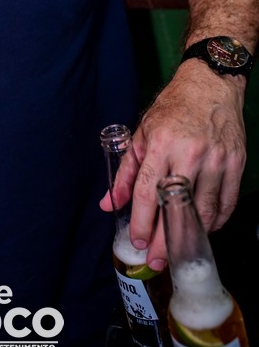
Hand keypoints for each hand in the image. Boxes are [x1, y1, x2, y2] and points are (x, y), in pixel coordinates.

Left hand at [99, 58, 245, 267]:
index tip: (138, 242)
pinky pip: (227, 203)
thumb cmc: (173, 108)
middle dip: (165, 241)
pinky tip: (203, 229)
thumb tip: (109, 203)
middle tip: (157, 261)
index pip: (149, 193)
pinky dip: (216, 221)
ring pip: (205, 211)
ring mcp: (216, 159)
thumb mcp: (142, 133)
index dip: (142, 223)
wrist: (210, 85)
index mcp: (161, 144)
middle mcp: (190, 153)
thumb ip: (126, 172)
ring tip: (179, 250)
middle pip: (177, 209)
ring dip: (192, 236)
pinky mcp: (236, 163)